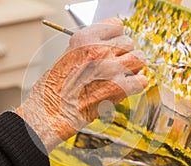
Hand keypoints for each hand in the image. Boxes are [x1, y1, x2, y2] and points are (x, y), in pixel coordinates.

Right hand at [15, 18, 147, 152]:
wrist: (49, 113)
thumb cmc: (54, 89)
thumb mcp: (68, 57)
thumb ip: (91, 49)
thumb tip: (112, 49)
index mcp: (84, 39)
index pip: (116, 26)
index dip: (115, 37)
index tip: (113, 45)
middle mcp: (98, 51)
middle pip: (129, 43)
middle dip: (124, 54)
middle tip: (115, 65)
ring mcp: (110, 69)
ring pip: (139, 58)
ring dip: (133, 67)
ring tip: (122, 75)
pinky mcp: (119, 88)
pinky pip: (142, 80)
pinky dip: (137, 85)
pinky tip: (127, 88)